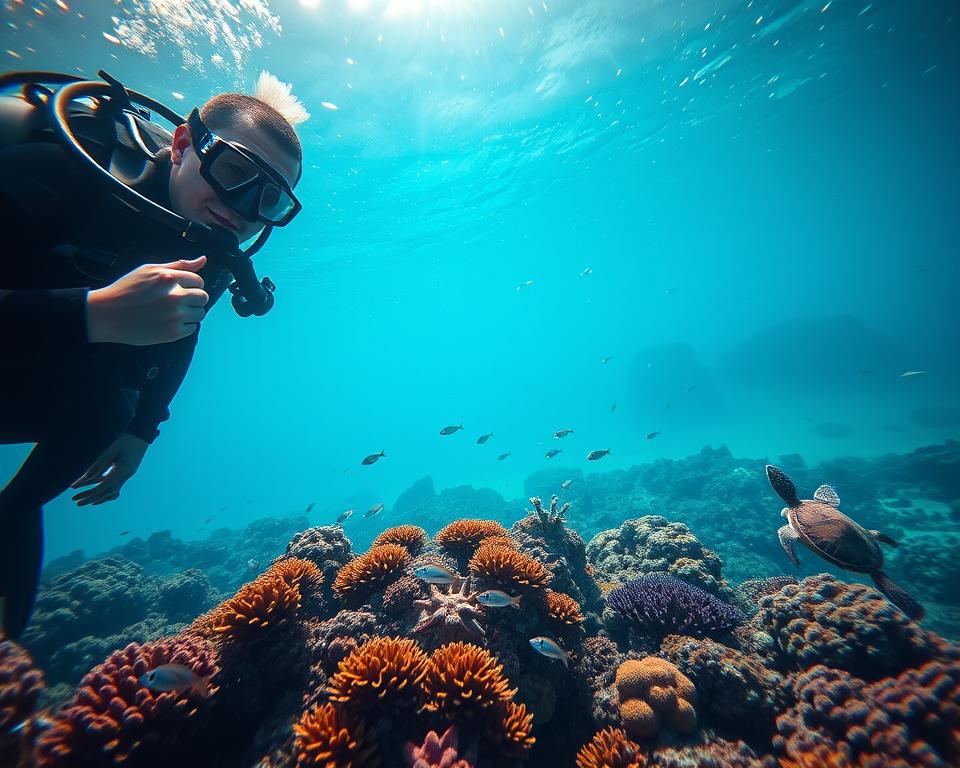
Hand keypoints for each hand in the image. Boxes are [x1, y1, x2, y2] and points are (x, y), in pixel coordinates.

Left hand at [70, 433, 148, 505]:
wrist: (140, 436)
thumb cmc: (124, 441)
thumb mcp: (109, 452)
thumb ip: (98, 466)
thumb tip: (86, 479)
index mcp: (122, 471)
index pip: (103, 487)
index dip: (89, 493)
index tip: (76, 497)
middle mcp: (126, 476)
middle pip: (106, 492)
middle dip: (90, 498)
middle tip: (76, 502)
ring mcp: (127, 475)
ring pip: (111, 492)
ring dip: (97, 497)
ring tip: (84, 501)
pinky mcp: (126, 473)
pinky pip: (115, 487)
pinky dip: (105, 491)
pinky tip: (96, 492)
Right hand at [86, 256, 209, 345]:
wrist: (107, 314)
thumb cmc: (127, 289)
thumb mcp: (150, 269)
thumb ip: (179, 265)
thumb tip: (203, 259)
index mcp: (169, 278)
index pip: (199, 281)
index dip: (190, 285)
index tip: (179, 289)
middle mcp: (175, 296)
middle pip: (203, 297)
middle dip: (193, 298)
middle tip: (177, 301)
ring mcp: (175, 316)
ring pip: (200, 314)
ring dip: (190, 312)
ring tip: (172, 311)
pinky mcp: (172, 333)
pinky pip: (192, 328)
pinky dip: (184, 326)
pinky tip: (168, 321)